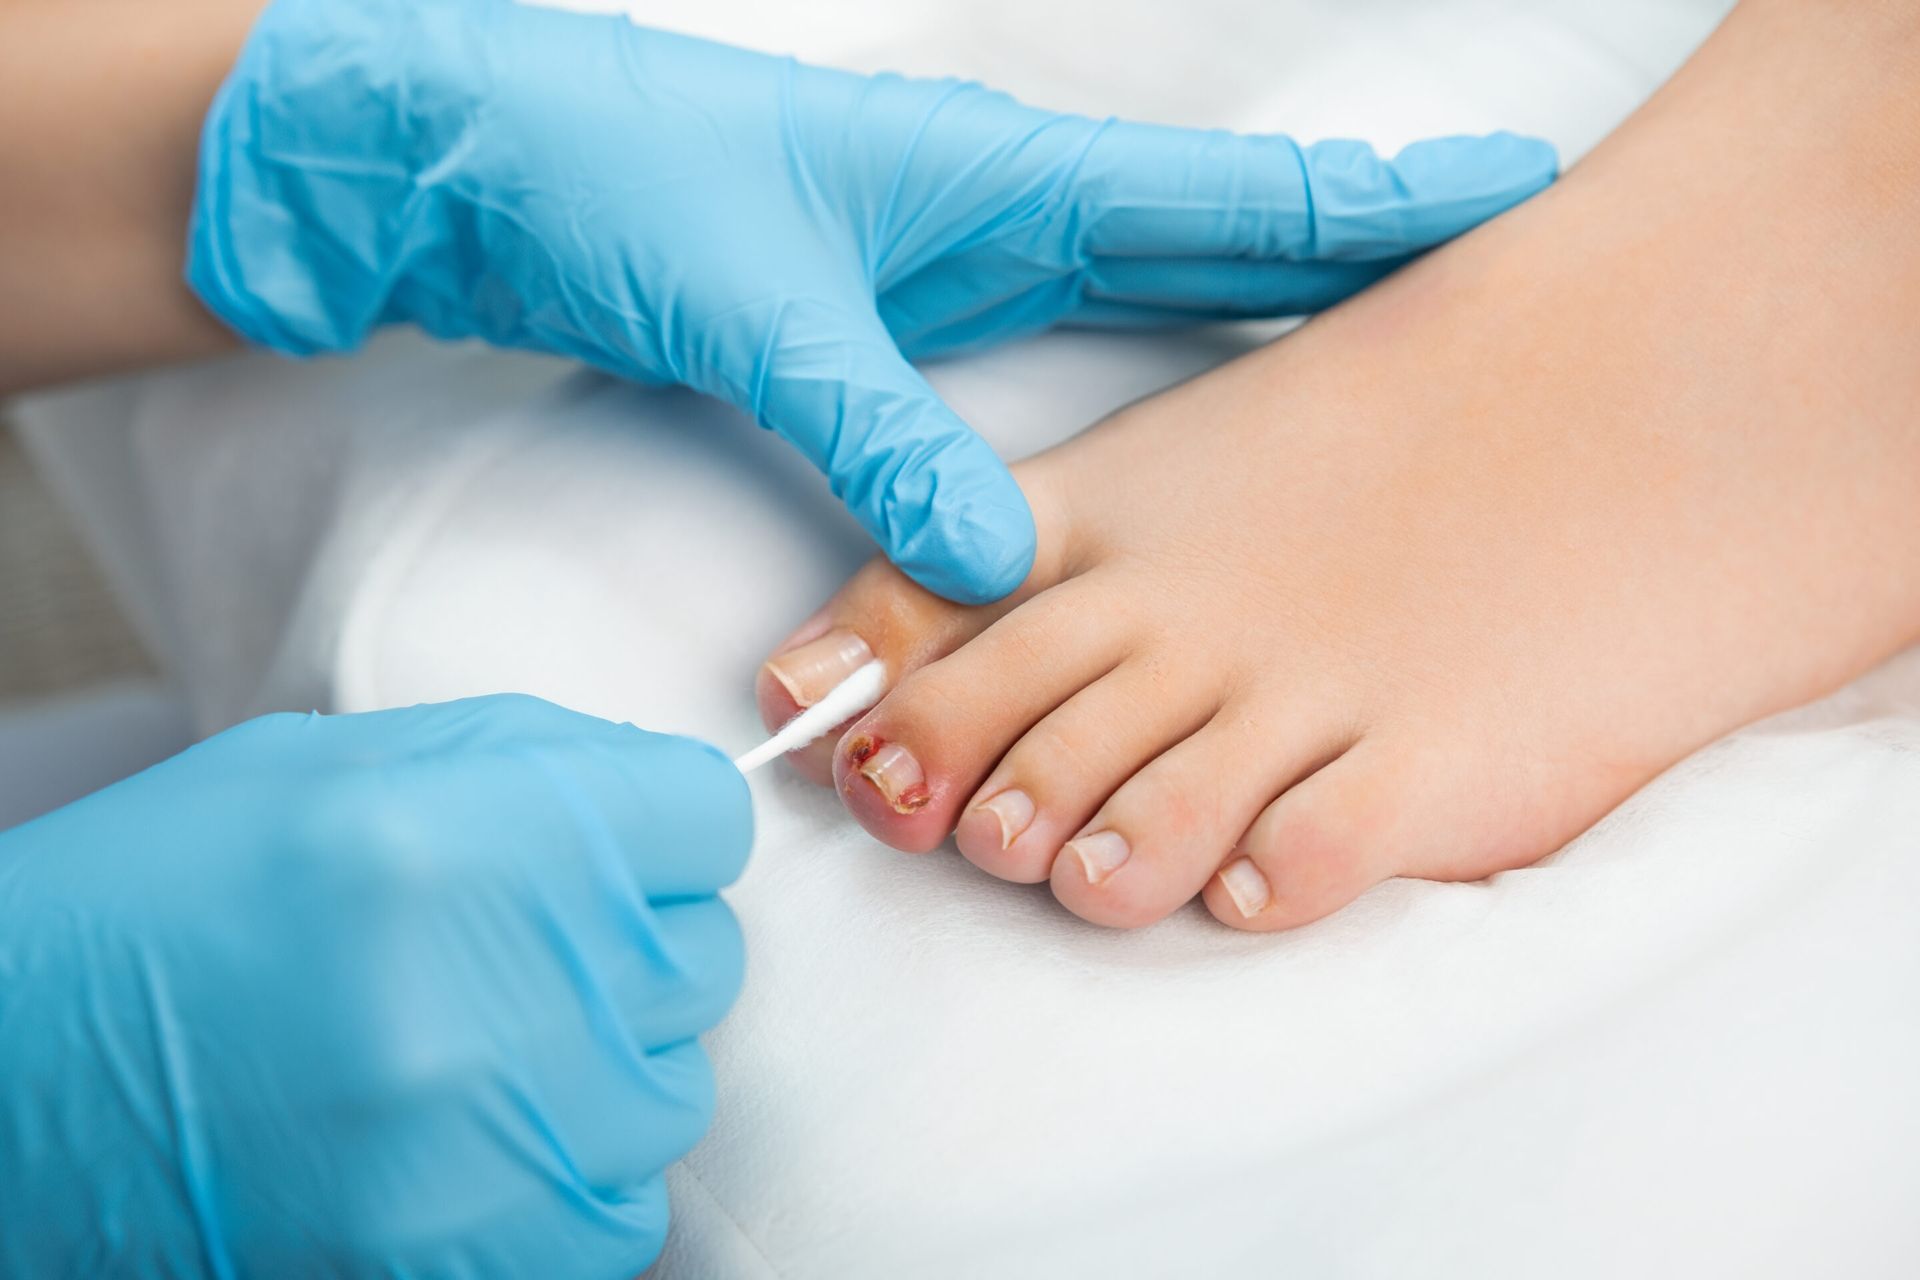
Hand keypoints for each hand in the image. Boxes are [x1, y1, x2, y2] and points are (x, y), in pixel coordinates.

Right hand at [0, 696, 750, 1275]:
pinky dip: (568, 1175)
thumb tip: (659, 785)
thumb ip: (523, 760)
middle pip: (702, 953)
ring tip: (474, 1050)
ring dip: (601, 1066)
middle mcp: (484, 990)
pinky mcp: (468, 1261)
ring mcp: (481, 1145)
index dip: (660, 827)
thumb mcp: (326, 770)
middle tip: (511, 952)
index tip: (617, 849)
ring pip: (672, 1088)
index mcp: (451, 833)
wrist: (7, 1098)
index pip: (706, 817)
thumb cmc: (162, 906)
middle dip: (627, 943)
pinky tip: (469, 1137)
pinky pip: (622, 1210)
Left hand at [189, 0, 1556, 603]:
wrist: (482, 166)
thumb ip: (875, 427)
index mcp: (1002, 180)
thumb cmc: (613, 180)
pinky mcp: (909, 317)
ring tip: (1388, 376)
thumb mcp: (751, 306)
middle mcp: (1007, 214)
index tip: (1515, 206)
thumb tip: (987, 556)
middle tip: (1504, 303)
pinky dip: (1156, 370)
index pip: (1230, 199)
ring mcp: (963, 264)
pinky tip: (1189, 425)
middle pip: (1229, 240)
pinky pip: (1073, 345)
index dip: (1377, 213)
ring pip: (1161, 294)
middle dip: (1362, 268)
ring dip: (1268, 322)